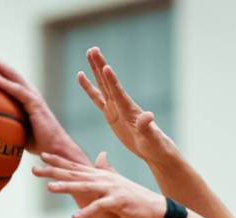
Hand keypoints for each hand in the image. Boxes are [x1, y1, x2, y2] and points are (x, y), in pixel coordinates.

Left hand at [0, 47, 82, 160]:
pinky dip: (6, 84)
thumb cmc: (37, 143)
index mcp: (23, 96)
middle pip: (6, 69)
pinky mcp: (36, 105)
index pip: (5, 76)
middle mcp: (27, 92)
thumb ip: (4, 122)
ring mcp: (32, 96)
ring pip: (11, 75)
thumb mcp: (16, 130)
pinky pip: (18, 92)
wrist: (55, 150)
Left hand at [34, 154, 166, 217]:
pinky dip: (87, 212)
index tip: (41, 156)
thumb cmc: (137, 199)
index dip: (58, 161)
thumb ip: (107, 171)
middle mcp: (105, 179)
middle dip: (54, 171)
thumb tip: (101, 157)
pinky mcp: (119, 203)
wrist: (158, 209)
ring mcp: (112, 190)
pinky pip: (100, 207)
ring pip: (85, 187)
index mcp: (103, 175)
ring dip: (67, 187)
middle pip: (75, 173)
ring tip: (50, 188)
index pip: (76, 166)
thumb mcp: (119, 183)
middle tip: (34, 169)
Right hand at [78, 47, 175, 167]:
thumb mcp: (150, 138)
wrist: (153, 149)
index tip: (105, 66)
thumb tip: (149, 116)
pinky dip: (89, 87)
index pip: (118, 93)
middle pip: (108, 82)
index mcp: (129, 110)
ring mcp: (115, 108)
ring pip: (102, 85)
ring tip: (89, 52)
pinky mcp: (110, 114)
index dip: (112, 81)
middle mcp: (121, 104)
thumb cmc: (154, 145)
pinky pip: (97, 99)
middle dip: (101, 67)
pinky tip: (81, 75)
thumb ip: (147, 127)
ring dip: (95, 69)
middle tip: (93, 49)